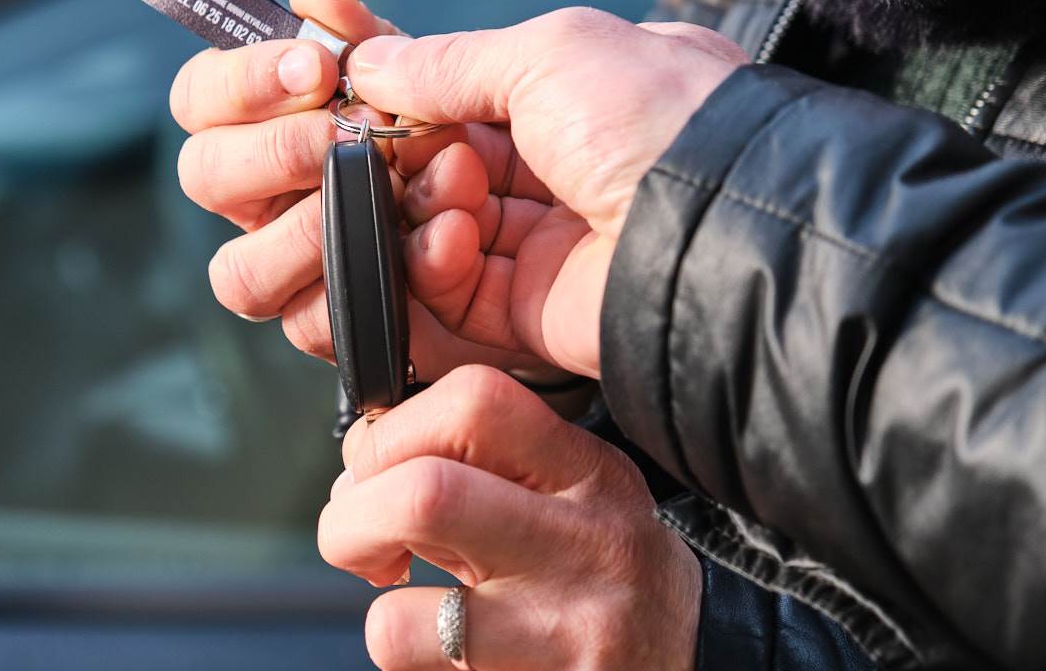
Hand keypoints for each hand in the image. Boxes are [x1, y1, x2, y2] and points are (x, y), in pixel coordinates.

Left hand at [320, 365, 699, 669]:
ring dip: (371, 603)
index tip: (375, 463)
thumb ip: (483, 465)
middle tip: (353, 532)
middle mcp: (587, 545)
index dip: (391, 429)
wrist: (694, 665)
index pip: (476, 401)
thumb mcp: (571, 497)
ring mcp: (565, 633)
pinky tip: (434, 644)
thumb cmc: (600, 576)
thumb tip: (359, 467)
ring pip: (402, 614)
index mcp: (588, 471)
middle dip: (351, 514)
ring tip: (393, 590)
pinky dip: (397, 647)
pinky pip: (415, 665)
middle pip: (425, 496)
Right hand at [347, 9, 747, 376]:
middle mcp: (571, 167)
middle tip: (390, 144)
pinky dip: (434, 264)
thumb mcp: (551, 51)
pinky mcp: (537, 311)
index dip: (415, 96)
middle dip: (410, 152)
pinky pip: (457, 293)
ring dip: (425, 204)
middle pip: (449, 162)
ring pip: (443, 226)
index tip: (365, 92)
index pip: (473, 94)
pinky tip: (450, 237)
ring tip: (449, 188)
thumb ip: (450, 61)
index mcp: (586, 93)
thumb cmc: (655, 121)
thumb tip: (368, 63)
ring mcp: (554, 242)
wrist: (722, 231)